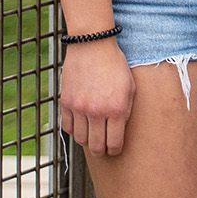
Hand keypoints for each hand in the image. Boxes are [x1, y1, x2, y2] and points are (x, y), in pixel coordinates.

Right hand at [60, 39, 135, 156]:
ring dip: (87, 141)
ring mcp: (79, 108)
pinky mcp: (66, 102)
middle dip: (101, 151)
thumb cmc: (115, 65)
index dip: (115, 150)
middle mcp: (96, 111)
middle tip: (104, 150)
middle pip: (95, 145)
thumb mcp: (130, 87)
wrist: (92, 46)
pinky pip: (67, 126)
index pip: (114, 142)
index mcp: (116, 108)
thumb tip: (119, 130)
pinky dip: (74, 130)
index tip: (115, 150)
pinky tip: (81, 126)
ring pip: (80, 138)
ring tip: (93, 138)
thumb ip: (126, 110)